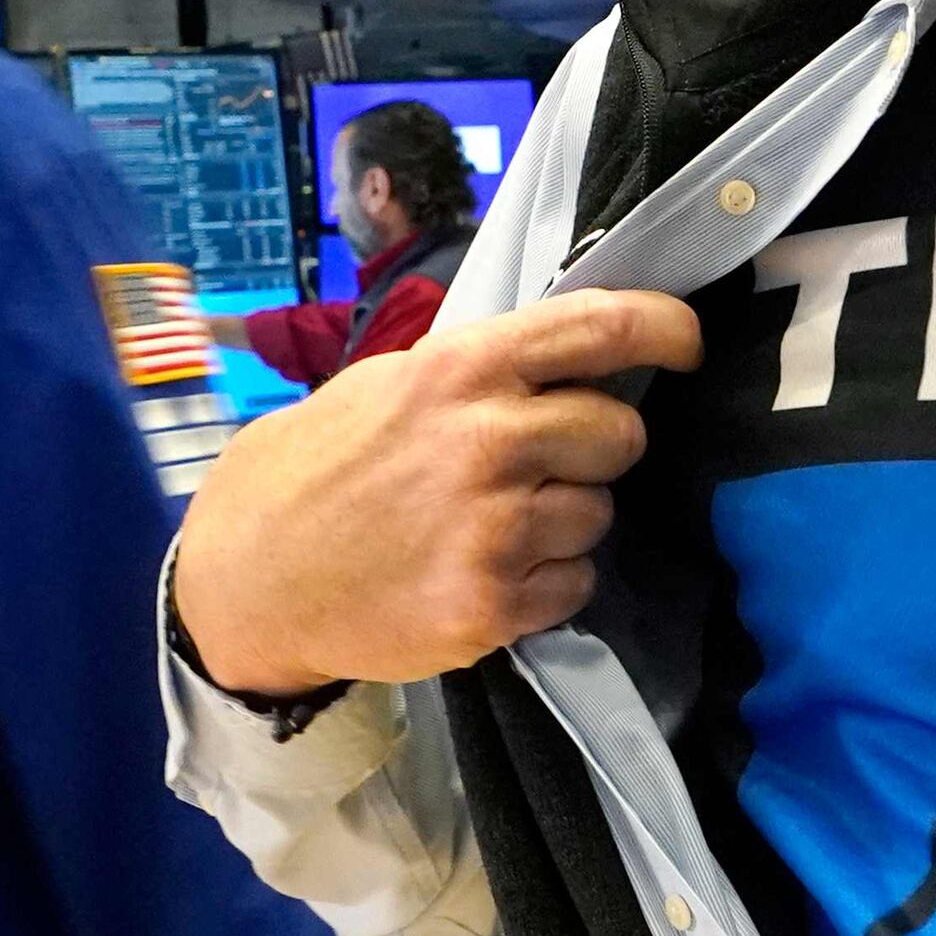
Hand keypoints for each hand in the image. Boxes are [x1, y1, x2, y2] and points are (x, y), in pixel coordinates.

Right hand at [171, 290, 701, 697]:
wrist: (248, 580)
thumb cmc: (316, 471)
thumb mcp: (384, 386)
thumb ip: (478, 371)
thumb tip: (573, 354)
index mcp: (460, 371)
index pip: (602, 328)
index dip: (666, 330)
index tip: (687, 345)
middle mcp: (486, 442)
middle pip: (619, 433)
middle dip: (597, 448)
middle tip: (545, 463)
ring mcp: (493, 530)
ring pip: (599, 514)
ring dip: (566, 520)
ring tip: (493, 525)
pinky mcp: (492, 607)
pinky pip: (576, 583)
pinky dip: (547, 582)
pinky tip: (486, 572)